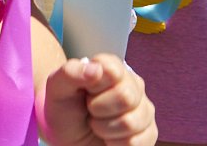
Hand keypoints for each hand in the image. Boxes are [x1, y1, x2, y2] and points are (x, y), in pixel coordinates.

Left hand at [39, 54, 155, 145]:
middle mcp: (133, 86)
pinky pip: (137, 142)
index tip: (84, 91)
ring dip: (105, 129)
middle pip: (125, 97)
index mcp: (112, 68)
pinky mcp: (149, 133)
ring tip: (97, 124)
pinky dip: (115, 144)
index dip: (94, 86)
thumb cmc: (63, 105)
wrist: (66, 133)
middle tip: (89, 110)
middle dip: (98, 110)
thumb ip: (71, 72)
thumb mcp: (57, 86)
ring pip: (131, 123)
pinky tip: (109, 137)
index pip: (112, 71)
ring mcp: (144, 110)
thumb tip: (96, 69)